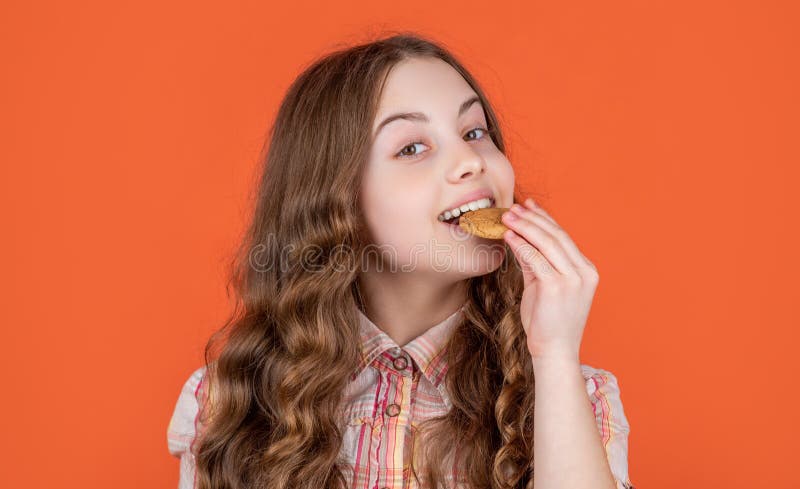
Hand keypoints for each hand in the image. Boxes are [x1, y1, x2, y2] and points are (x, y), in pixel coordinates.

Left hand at [501, 198, 599, 362]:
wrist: (553, 351)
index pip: (564, 237)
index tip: (528, 206)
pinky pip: (536, 258)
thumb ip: (536, 263)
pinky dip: (521, 244)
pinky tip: (508, 236)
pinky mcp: (557, 286)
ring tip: (507, 216)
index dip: (545, 218)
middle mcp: (584, 272)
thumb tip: (519, 239)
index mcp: (586, 271)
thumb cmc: (548, 322)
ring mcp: (573, 279)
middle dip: (533, 218)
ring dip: (525, 226)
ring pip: (547, 242)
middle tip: (513, 208)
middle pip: (557, 235)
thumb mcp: (543, 286)